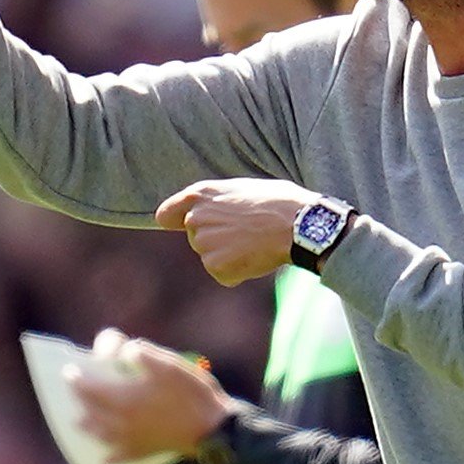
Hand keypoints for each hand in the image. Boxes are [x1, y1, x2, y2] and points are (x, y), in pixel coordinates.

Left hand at [65, 335, 233, 463]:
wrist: (212, 430)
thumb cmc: (191, 394)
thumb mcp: (168, 364)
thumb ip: (140, 354)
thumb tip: (123, 352)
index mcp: (124, 400)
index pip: (90, 388)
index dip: (77, 379)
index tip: (69, 370)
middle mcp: (121, 423)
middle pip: (91, 412)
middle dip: (79, 399)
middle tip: (73, 389)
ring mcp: (132, 441)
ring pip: (101, 435)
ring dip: (87, 427)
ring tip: (78, 421)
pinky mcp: (144, 453)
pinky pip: (120, 458)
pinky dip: (109, 458)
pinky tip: (103, 459)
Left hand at [156, 179, 321, 286]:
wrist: (297, 224)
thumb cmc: (278, 202)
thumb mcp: (240, 190)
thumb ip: (216, 202)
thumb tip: (211, 213)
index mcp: (200, 195)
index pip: (166, 215)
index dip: (174, 220)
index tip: (176, 225)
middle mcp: (195, 219)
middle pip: (197, 238)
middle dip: (217, 238)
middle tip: (247, 231)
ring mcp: (203, 244)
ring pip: (212, 257)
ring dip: (230, 255)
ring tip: (255, 242)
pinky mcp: (215, 267)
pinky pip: (224, 274)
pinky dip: (238, 272)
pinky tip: (256, 257)